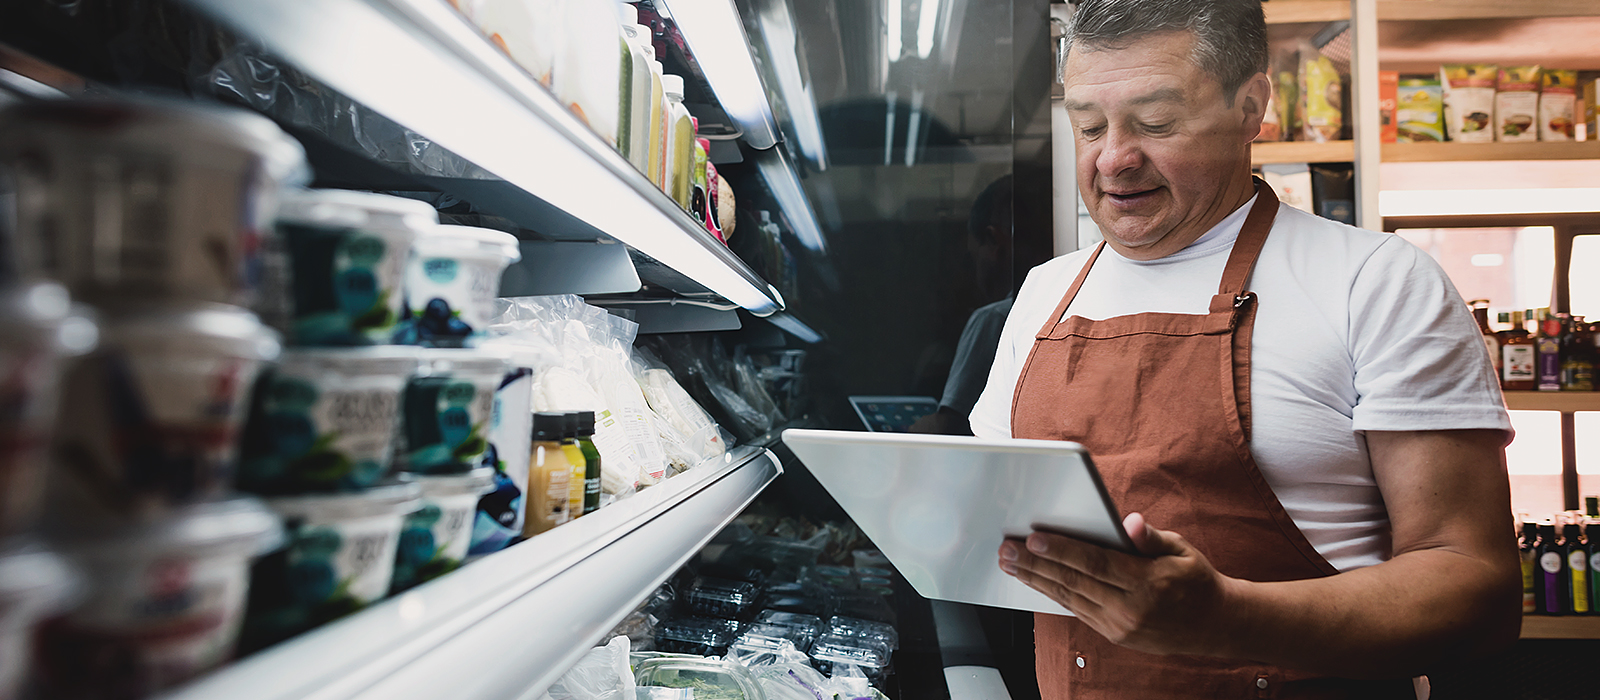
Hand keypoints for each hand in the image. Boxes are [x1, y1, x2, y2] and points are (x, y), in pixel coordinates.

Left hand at [998, 513, 1238, 656]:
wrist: (1215, 625)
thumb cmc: (1195, 579)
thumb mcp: (1182, 550)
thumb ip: (1152, 538)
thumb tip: (1130, 523)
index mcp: (1149, 583)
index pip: (1096, 563)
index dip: (1062, 550)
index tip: (1033, 537)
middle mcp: (1131, 609)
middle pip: (1075, 582)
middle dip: (1036, 564)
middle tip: (1006, 549)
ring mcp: (1121, 626)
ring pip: (1070, 598)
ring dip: (1036, 579)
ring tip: (1010, 563)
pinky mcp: (1115, 635)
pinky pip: (1077, 610)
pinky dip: (1053, 593)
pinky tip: (1034, 579)